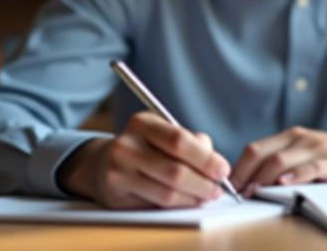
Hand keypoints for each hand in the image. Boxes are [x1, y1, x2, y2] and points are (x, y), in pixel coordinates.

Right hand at [56, 112, 231, 209]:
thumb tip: (216, 164)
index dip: (205, 158)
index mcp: (143, 122)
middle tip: (217, 189)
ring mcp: (119, 169)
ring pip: (168, 191)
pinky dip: (179, 204)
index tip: (223, 170)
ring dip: (193, 197)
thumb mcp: (165, 135)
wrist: (103, 164)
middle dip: (203, 182)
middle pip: (175, 170)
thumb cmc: (145, 149)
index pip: (180, 141)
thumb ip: (193, 144)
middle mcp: (127, 144)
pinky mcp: (116, 191)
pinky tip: (188, 200)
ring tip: (205, 196)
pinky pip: (156, 202)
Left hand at [229, 127, 326, 195]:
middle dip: (243, 174)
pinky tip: (283, 186)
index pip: (254, 149)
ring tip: (252, 194)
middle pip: (260, 152)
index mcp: (291, 137)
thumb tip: (254, 185)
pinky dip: (294, 176)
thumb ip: (286, 165)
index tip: (227, 188)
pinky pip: (309, 167)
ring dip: (261, 179)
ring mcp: (316, 148)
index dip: (237, 169)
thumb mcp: (309, 156)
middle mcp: (300, 139)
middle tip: (235, 194)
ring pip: (279, 160)